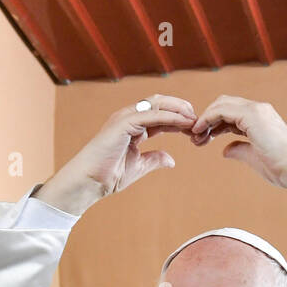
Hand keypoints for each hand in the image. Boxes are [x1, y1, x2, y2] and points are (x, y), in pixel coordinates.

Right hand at [35, 94, 195, 214]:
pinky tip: (184, 123)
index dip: (178, 119)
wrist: (88, 183)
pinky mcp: (123, 122)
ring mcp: (125, 117)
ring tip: (194, 119)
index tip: (194, 128)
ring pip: (158, 104)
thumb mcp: (138, 166)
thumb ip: (154, 159)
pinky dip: (170, 117)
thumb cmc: (107, 176)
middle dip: (181, 109)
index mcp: (132, 126)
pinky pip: (152, 115)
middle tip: (198, 119)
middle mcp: (129, 117)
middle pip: (161, 103)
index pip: (160, 114)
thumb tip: (171, 159)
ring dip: (179, 109)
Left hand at [191, 97, 286, 196]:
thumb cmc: (279, 167)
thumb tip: (226, 149)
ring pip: (222, 105)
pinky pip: (223, 110)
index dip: (213, 123)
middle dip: (207, 118)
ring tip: (195, 136)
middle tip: (195, 136)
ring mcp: (256, 110)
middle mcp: (258, 109)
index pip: (230, 112)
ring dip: (205, 119)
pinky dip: (208, 118)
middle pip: (224, 104)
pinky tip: (200, 130)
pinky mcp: (252, 115)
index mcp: (260, 118)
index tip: (201, 138)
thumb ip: (239, 149)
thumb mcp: (253, 157)